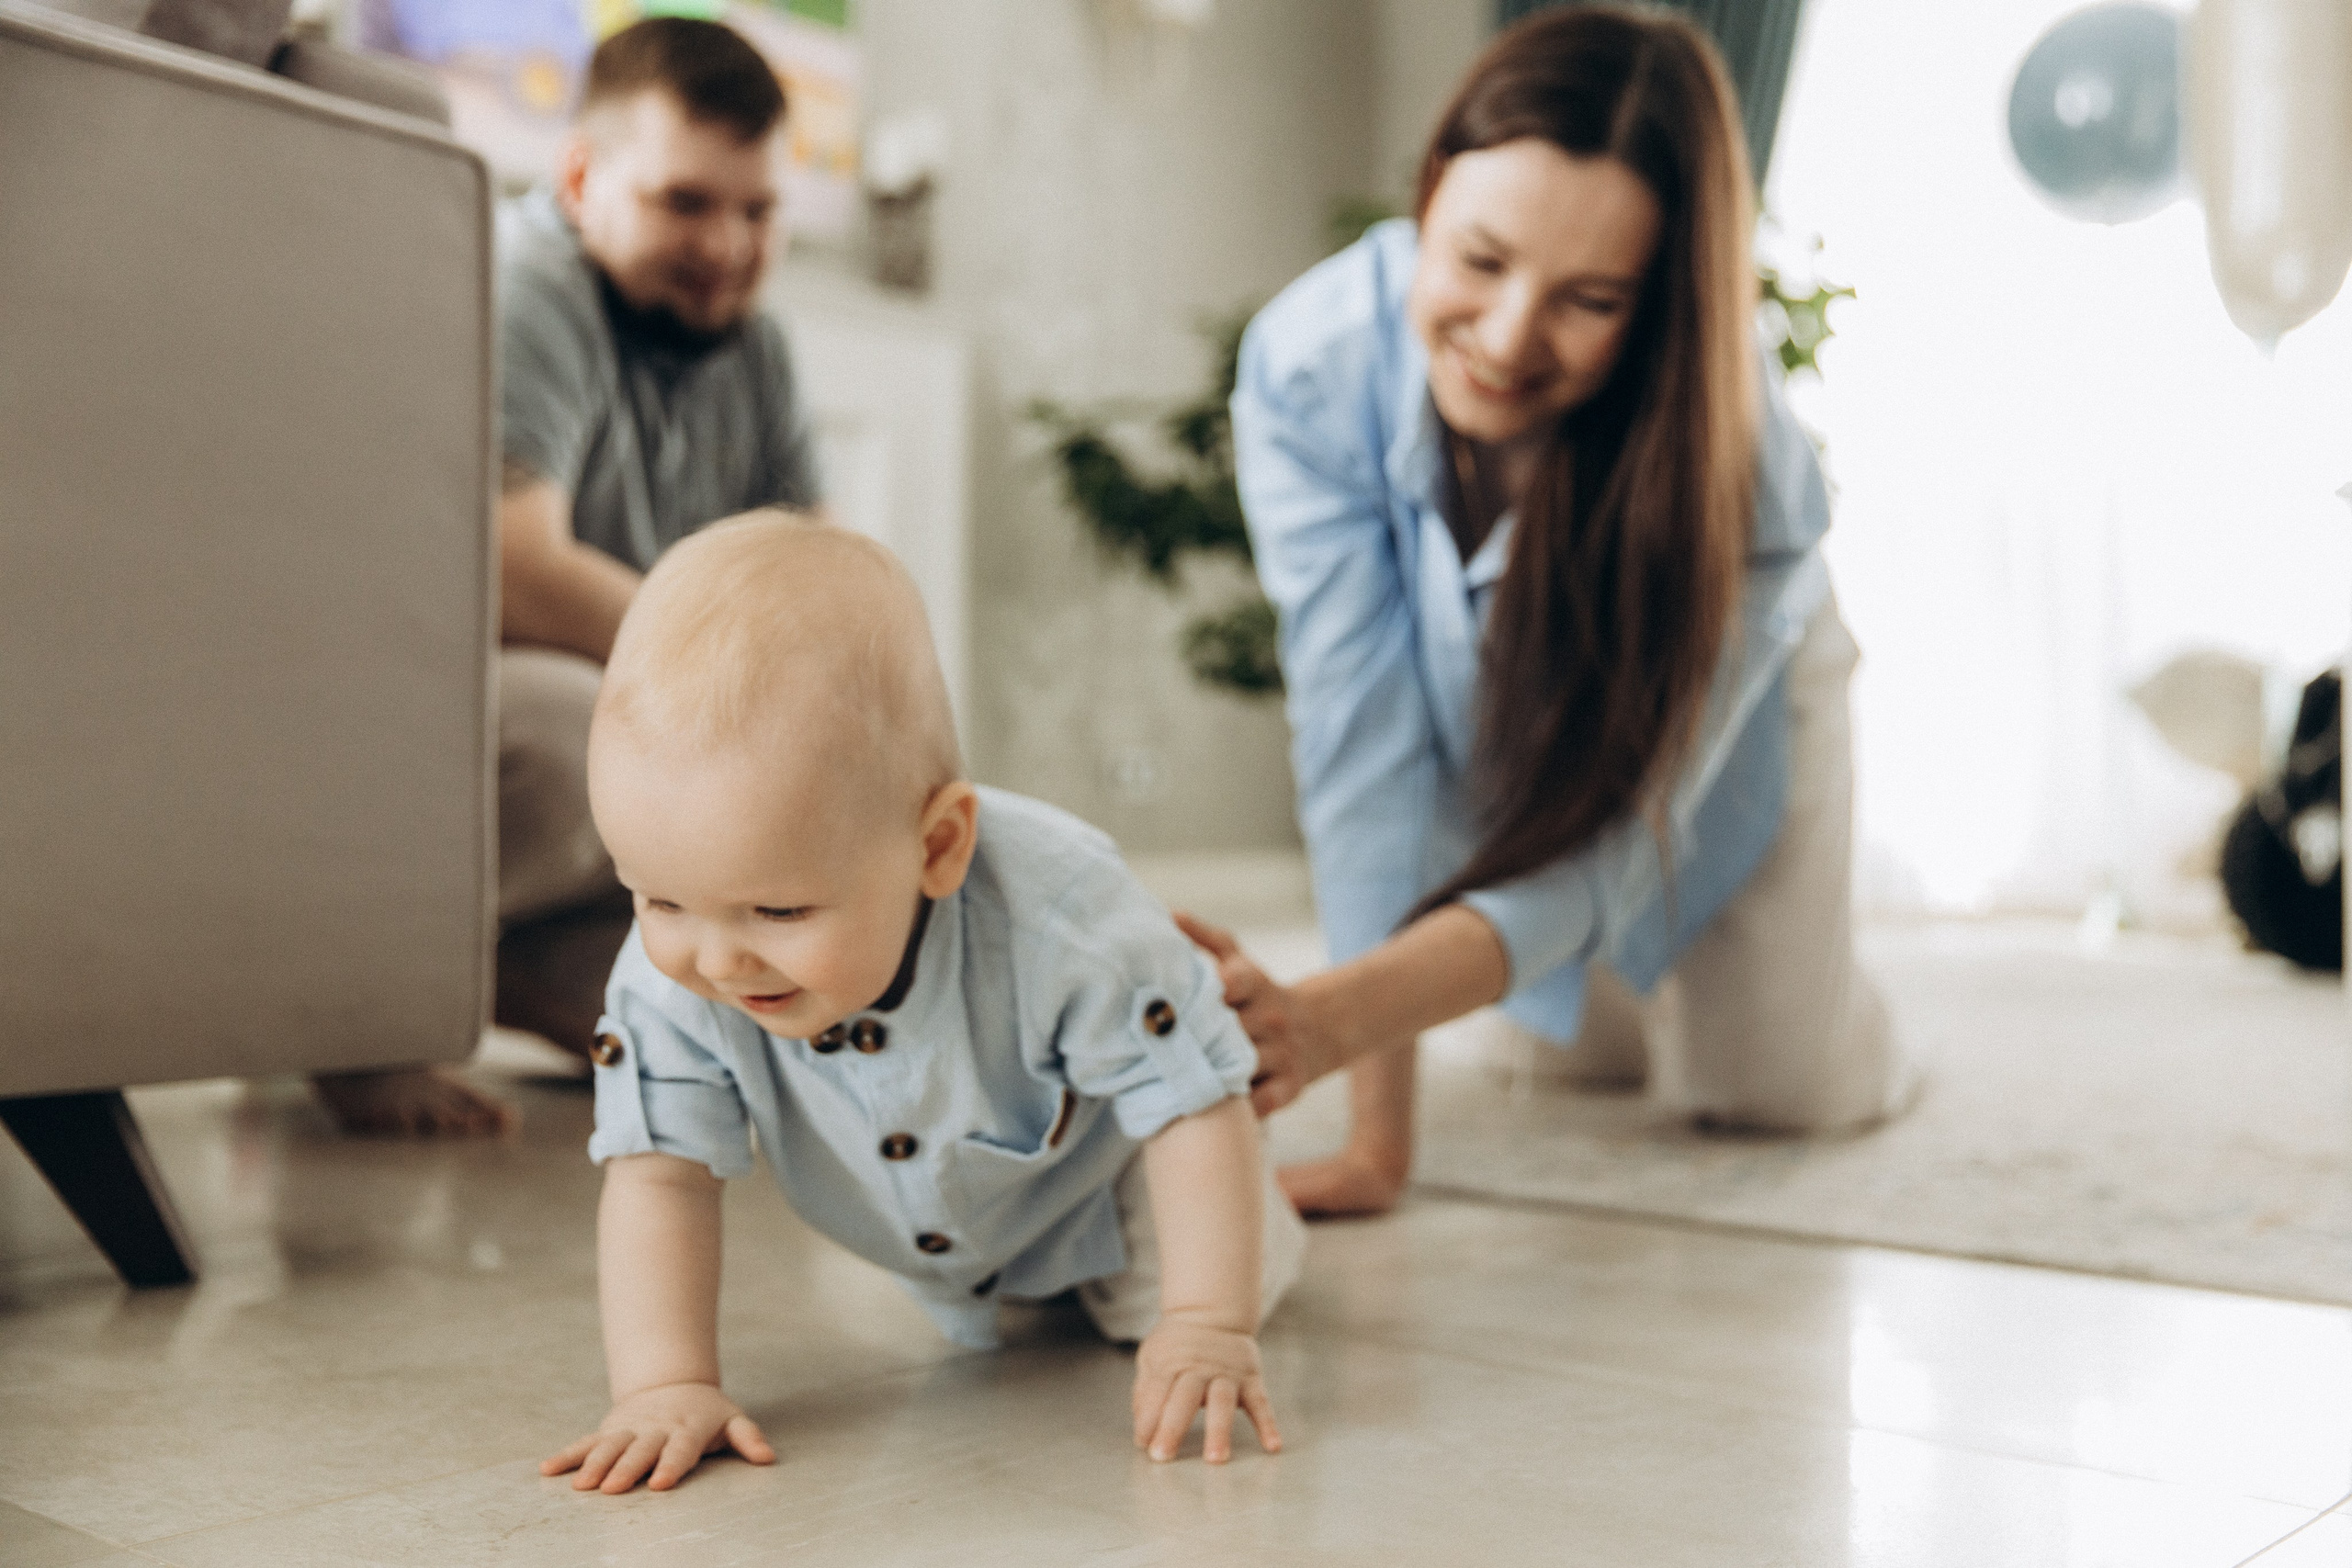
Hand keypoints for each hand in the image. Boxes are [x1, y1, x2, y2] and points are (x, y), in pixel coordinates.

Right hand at [541, 1382, 774, 1493]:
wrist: (673, 1384)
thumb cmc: (707, 1413)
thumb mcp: (732, 1419)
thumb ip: (748, 1438)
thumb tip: (768, 1457)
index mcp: (686, 1429)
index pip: (680, 1450)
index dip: (671, 1465)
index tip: (660, 1484)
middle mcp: (655, 1429)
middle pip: (640, 1451)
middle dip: (626, 1469)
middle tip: (612, 1490)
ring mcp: (629, 1428)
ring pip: (609, 1446)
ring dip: (594, 1464)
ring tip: (581, 1485)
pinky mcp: (609, 1429)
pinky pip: (585, 1442)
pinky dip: (567, 1455)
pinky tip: (547, 1470)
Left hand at [1132, 1314, 1281, 1463]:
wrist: (1212, 1312)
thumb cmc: (1179, 1344)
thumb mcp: (1153, 1357)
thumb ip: (1145, 1391)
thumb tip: (1141, 1430)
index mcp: (1171, 1362)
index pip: (1156, 1392)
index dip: (1147, 1418)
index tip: (1143, 1444)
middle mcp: (1199, 1368)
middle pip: (1184, 1398)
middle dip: (1172, 1428)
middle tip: (1163, 1456)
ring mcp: (1227, 1373)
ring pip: (1222, 1402)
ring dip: (1219, 1431)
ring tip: (1215, 1458)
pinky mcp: (1251, 1378)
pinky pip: (1261, 1403)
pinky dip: (1268, 1424)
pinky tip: (1272, 1446)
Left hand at [1173, 912, 1332, 1114]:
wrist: (1317, 1029)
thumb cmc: (1258, 994)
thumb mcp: (1238, 959)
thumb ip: (1204, 937)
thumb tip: (1168, 913)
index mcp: (1255, 983)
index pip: (1231, 982)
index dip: (1205, 991)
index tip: (1170, 1003)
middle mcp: (1272, 1016)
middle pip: (1230, 1030)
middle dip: (1195, 1039)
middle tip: (1152, 1049)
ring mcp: (1283, 1053)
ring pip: (1243, 1067)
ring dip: (1210, 1075)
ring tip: (1171, 1080)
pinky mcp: (1291, 1086)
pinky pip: (1260, 1102)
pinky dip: (1236, 1108)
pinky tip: (1207, 1106)